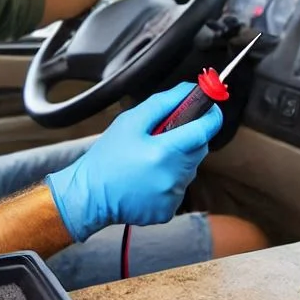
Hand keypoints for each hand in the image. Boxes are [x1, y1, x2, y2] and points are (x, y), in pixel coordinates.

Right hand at [46, 83, 222, 241]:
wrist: (88, 196)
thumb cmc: (106, 157)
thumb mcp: (130, 121)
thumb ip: (164, 103)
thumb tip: (190, 90)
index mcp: (164, 152)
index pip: (205, 129)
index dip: (211, 115)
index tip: (209, 107)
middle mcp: (173, 176)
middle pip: (200, 148)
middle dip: (189, 138)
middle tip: (165, 135)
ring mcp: (172, 196)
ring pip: (190, 168)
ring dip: (178, 159)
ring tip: (150, 158)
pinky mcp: (168, 210)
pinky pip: (179, 187)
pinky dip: (169, 179)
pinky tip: (148, 177)